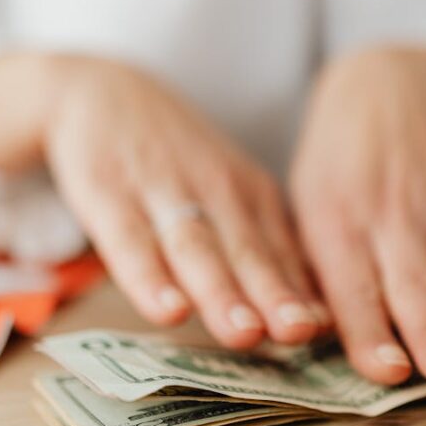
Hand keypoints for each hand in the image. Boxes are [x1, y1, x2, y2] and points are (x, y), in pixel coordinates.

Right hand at [0, 53, 325, 347]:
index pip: (281, 251)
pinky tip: (167, 309)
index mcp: (250, 193)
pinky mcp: (109, 195)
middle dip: (273, 296)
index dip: (302, 294)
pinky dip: (149, 278)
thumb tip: (315, 320)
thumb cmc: (174, 160)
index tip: (326, 331)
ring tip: (244, 332)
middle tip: (298, 334)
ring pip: (196, 249)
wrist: (99, 91)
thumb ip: (264, 249)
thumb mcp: (227, 190)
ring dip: (221, 292)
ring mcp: (162, 192)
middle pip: (246, 252)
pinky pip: (131, 242)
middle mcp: (214, 191)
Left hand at [290, 46, 425, 385]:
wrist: (385, 81)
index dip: (367, 331)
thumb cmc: (336, 162)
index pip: (351, 286)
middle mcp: (394, 214)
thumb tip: (311, 342)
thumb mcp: (306, 204)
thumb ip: (312, 272)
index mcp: (338, 221)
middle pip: (416, 279)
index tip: (387, 374)